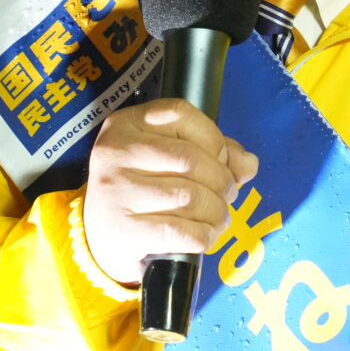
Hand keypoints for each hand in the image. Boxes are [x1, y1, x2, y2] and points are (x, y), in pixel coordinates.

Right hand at [82, 98, 258, 286]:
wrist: (101, 235)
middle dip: (222, 181)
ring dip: (218, 211)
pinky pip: (180, 232)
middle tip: (227, 194)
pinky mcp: (121, 230)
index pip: (182, 114)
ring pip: (190, 197)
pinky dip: (203, 236)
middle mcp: (116, 152)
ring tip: (220, 217)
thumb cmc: (144, 188)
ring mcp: (115, 191)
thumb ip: (214, 151)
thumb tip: (247, 164)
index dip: (214, 139)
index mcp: (127, 123)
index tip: (222, 161)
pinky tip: (205, 236)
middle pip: (191, 159)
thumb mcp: (169, 157)